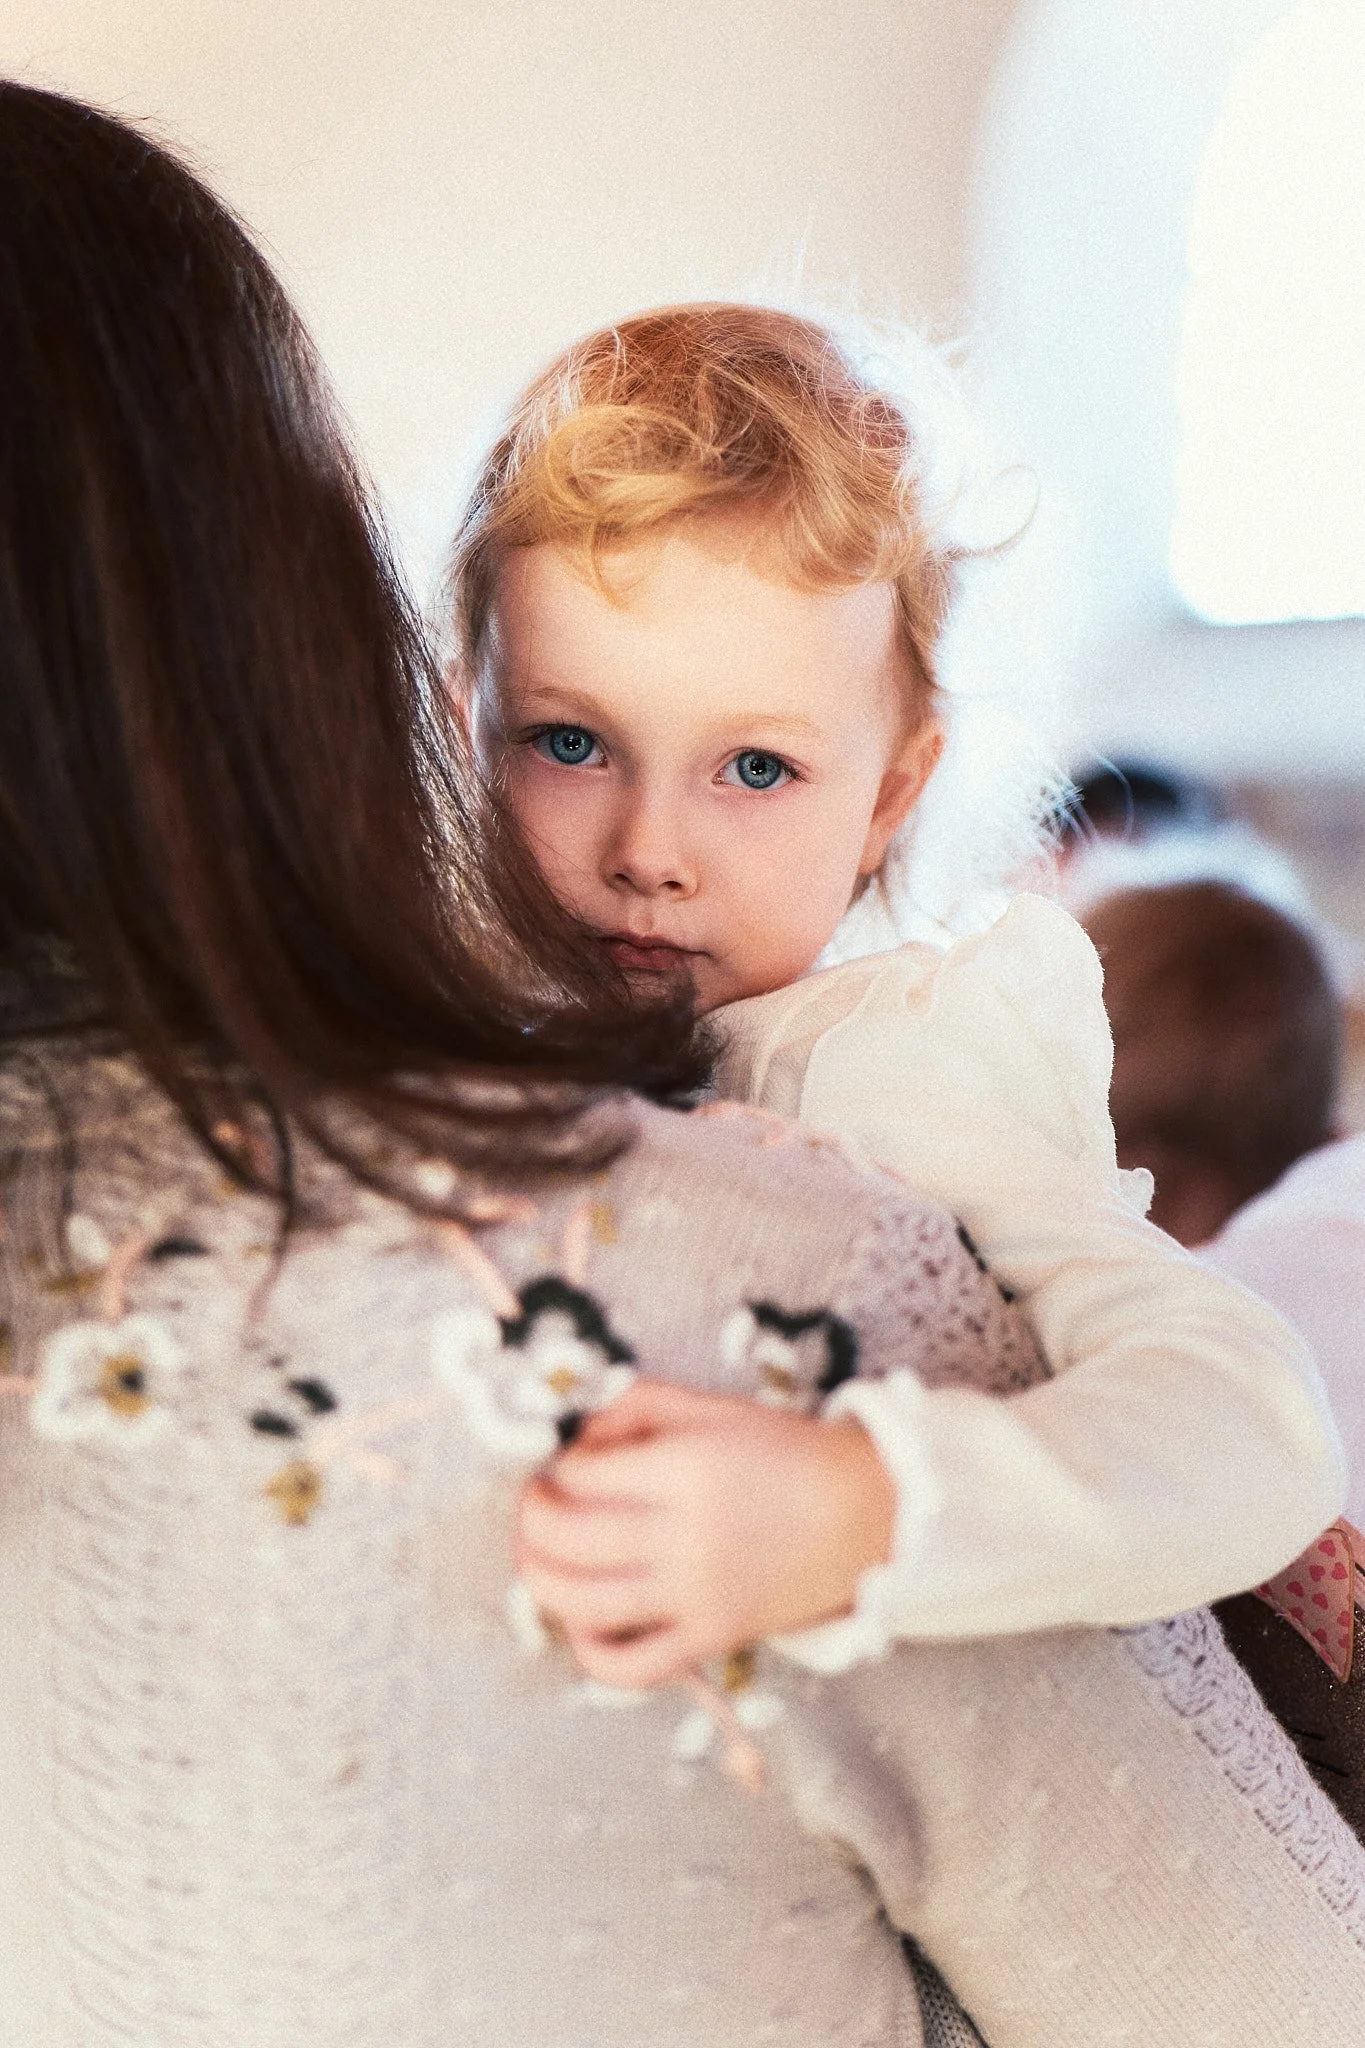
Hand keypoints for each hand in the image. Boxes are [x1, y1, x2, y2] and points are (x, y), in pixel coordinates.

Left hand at [515, 1377, 895, 1688]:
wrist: (859, 1514)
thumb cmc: (781, 1454)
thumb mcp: (710, 1408)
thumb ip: (636, 1406)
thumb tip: (574, 1436)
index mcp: (686, 1470)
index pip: (581, 1476)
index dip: (556, 1469)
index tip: (561, 1465)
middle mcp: (687, 1538)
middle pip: (570, 1540)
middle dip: (532, 1520)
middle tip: (535, 1505)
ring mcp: (697, 1596)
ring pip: (585, 1604)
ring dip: (540, 1580)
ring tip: (539, 1555)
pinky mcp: (711, 1639)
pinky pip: (632, 1666)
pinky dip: (590, 1651)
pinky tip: (581, 1620)